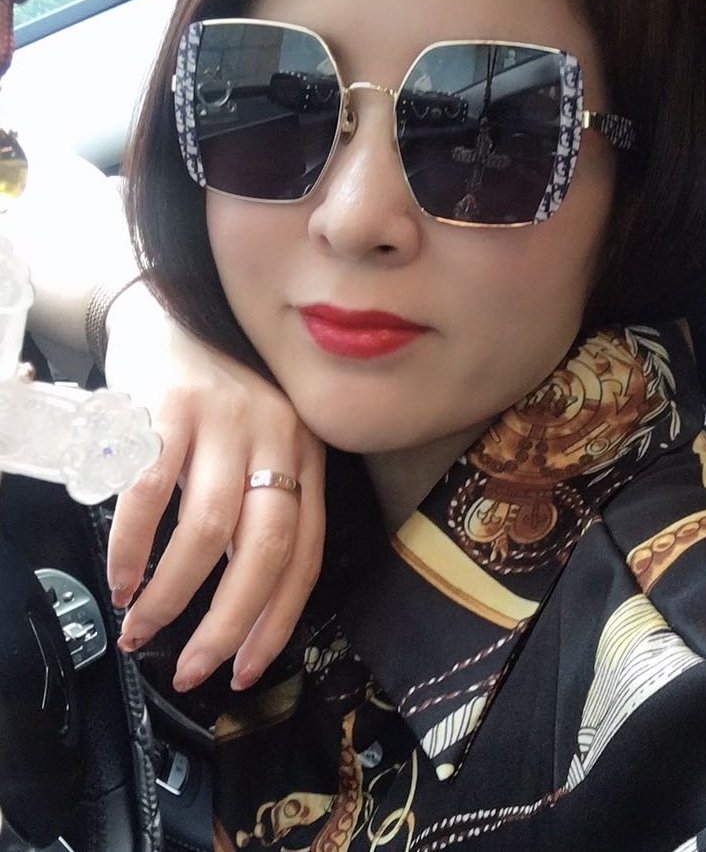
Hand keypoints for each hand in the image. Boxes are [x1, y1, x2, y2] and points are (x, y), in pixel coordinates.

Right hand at [104, 283, 324, 691]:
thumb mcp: (257, 446)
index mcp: (306, 452)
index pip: (307, 551)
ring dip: (172, 594)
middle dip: (230, 623)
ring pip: (208, 530)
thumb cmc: (215, 399)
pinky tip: (120, 577)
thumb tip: (239, 605)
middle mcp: (276, 435)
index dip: (279, 618)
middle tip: (193, 667)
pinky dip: (132, 547)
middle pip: (265, 548)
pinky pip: (150, 493)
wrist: (168, 316)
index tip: (248, 668)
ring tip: (143, 627)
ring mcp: (223, 419)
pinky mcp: (168, 406)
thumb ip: (258, 509)